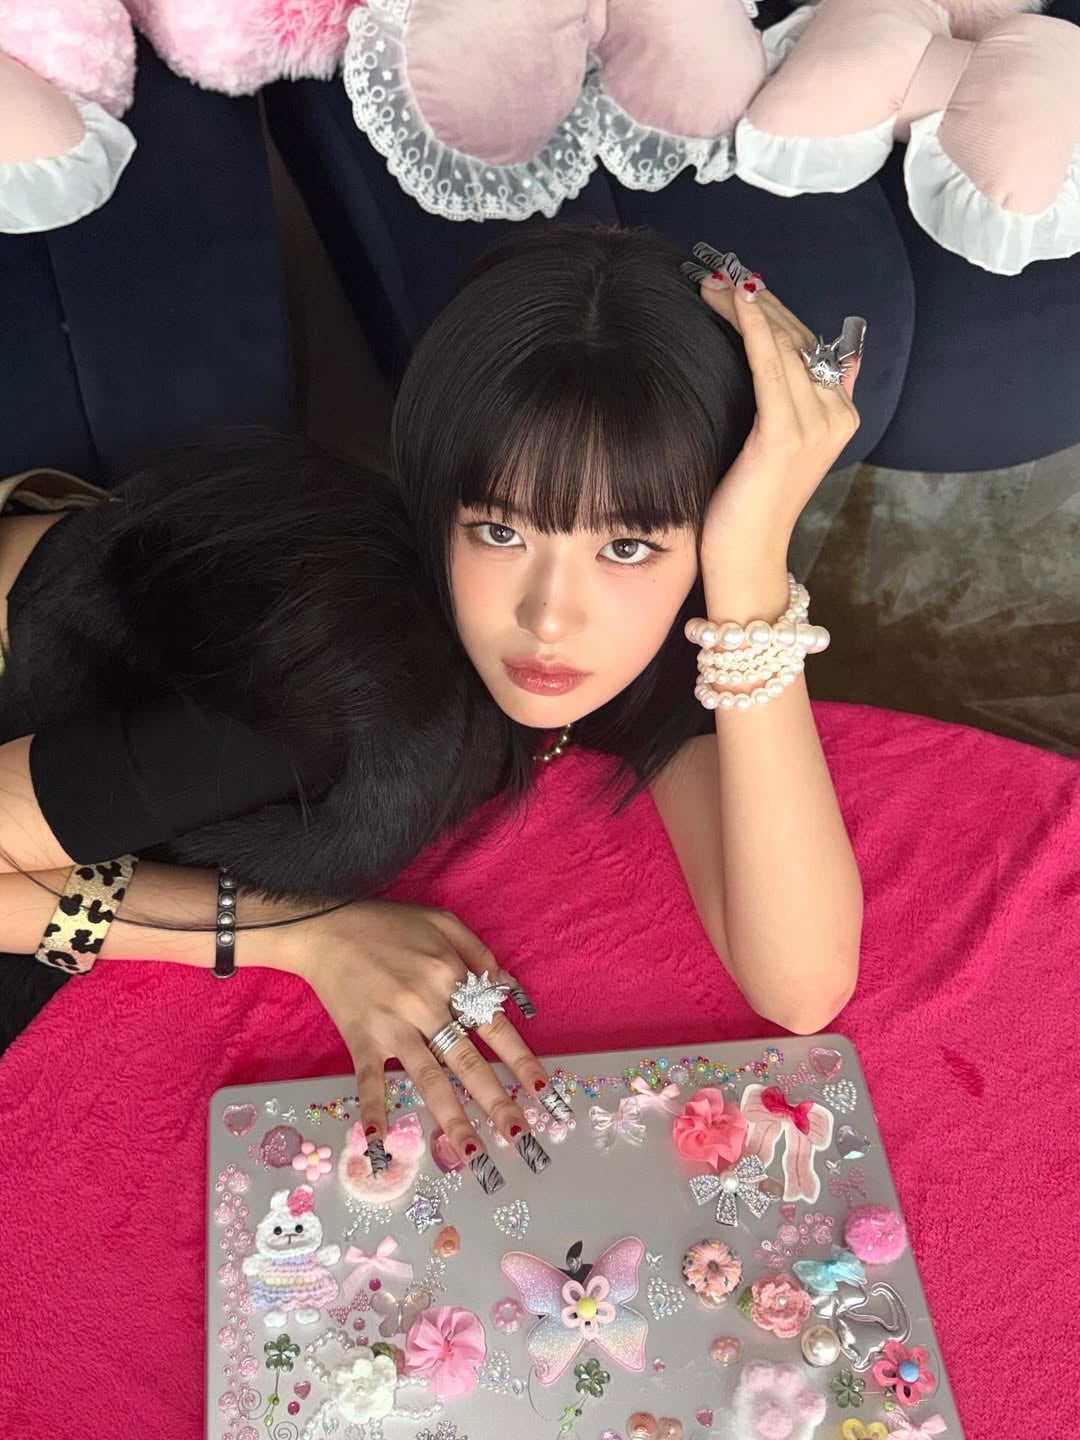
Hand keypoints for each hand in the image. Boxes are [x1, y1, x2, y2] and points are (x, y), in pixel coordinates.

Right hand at [282, 898, 553, 1179]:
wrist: (324, 927)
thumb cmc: (387, 923)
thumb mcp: (443, 921)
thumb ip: (480, 954)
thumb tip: (508, 991)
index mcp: (450, 975)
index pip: (495, 1026)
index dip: (521, 1062)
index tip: (543, 1093)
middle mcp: (426, 1004)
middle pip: (467, 1061)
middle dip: (497, 1102)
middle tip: (521, 1136)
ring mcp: (391, 1025)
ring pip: (427, 1078)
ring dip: (451, 1118)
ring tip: (472, 1154)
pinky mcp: (360, 1038)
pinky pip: (369, 1080)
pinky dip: (374, 1110)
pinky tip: (380, 1143)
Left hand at [696, 268, 862, 566]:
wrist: (746, 556)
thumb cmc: (750, 503)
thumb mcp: (778, 444)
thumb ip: (800, 400)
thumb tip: (823, 358)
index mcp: (840, 414)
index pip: (808, 344)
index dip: (772, 310)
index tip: (736, 285)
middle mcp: (836, 414)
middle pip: (797, 337)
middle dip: (756, 301)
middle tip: (715, 274)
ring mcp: (816, 424)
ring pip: (783, 344)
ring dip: (745, 306)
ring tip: (711, 282)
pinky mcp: (785, 434)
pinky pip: (769, 364)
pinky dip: (752, 327)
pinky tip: (732, 302)